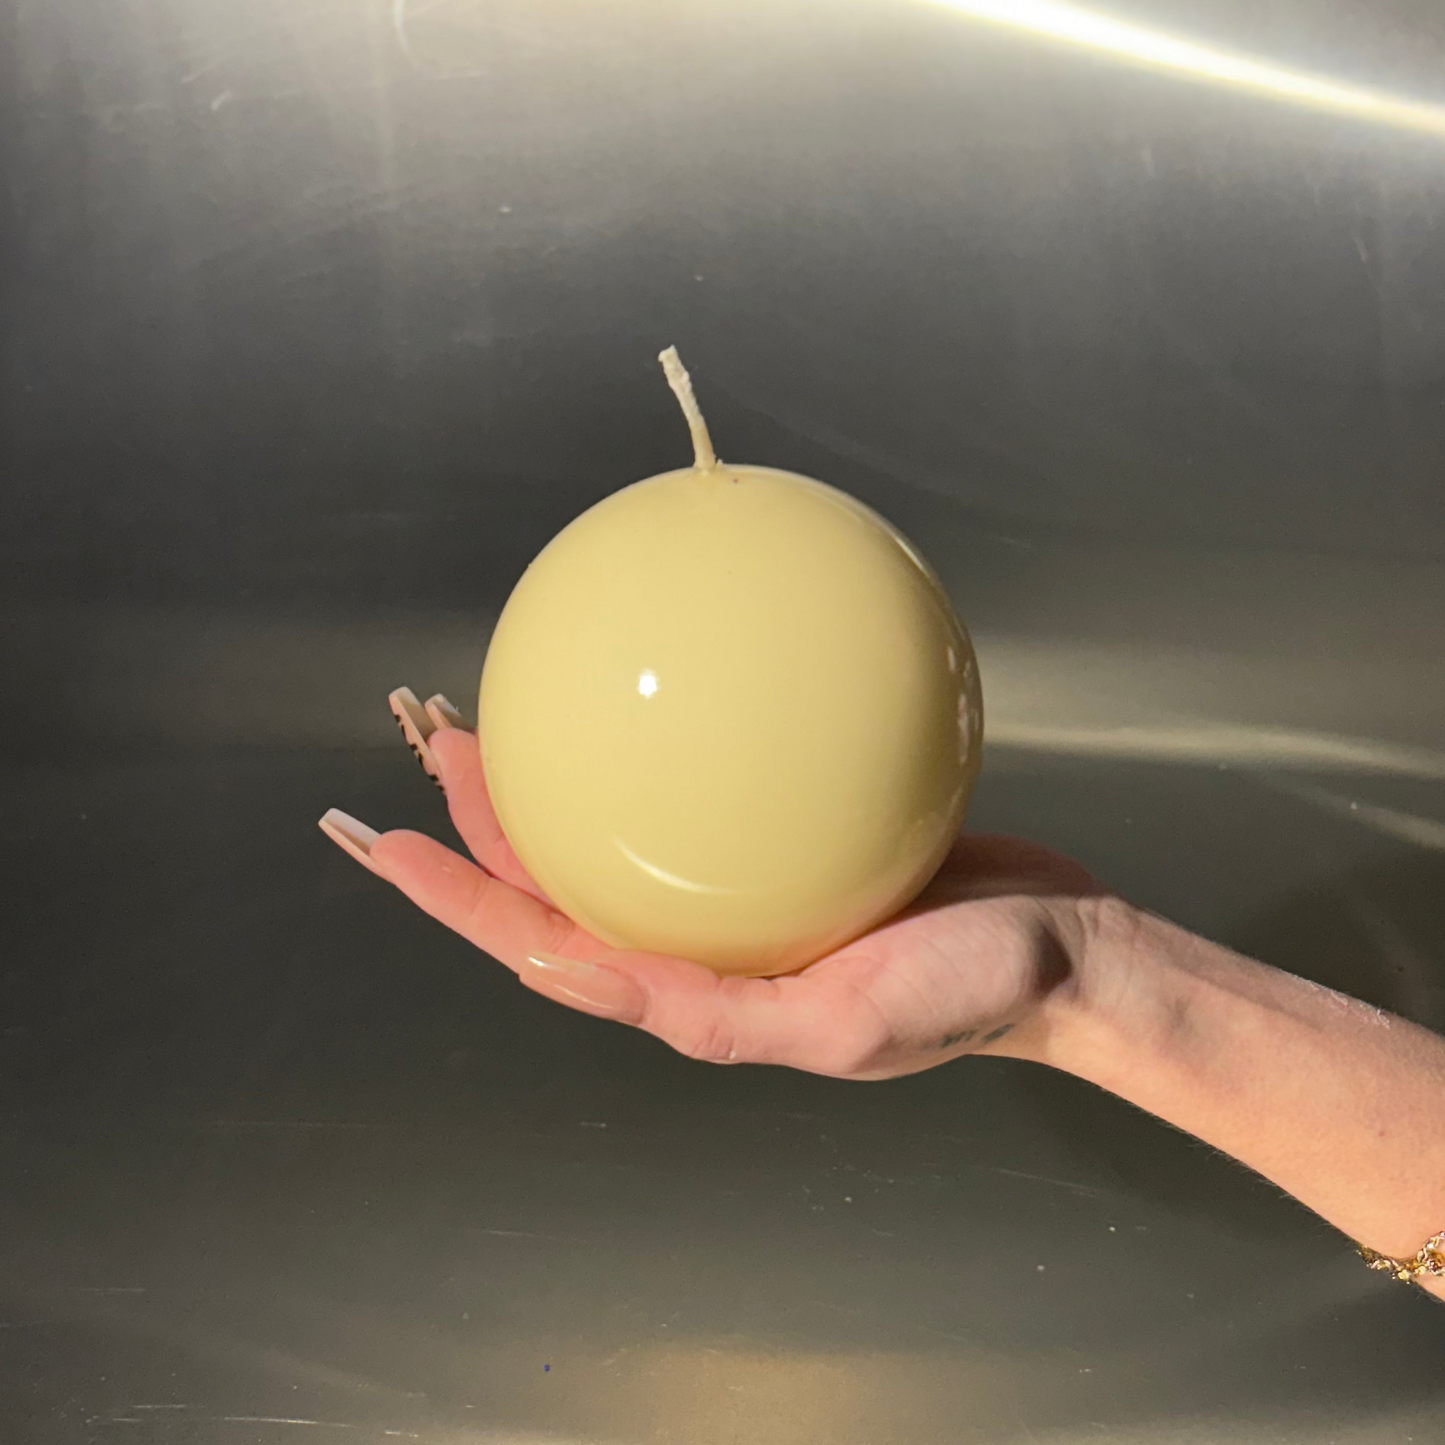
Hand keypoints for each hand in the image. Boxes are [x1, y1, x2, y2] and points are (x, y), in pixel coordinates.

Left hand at [319, 689, 1104, 1080]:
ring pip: (618, 829)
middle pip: (560, 876)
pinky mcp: (788, 846)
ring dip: (554, 776)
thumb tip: (583, 971)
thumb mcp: (842, 1024)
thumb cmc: (966, 1000)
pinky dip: (666, 746)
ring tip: (510, 708)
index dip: (456, 896)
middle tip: (438, 736)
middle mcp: (699, 945)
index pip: (542, 943)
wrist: (1062, 952)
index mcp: (691, 996)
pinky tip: (664, 693)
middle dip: (485, 816)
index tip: (382, 841)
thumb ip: (714, 1013)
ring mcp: (740, 896)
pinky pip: (706, 790)